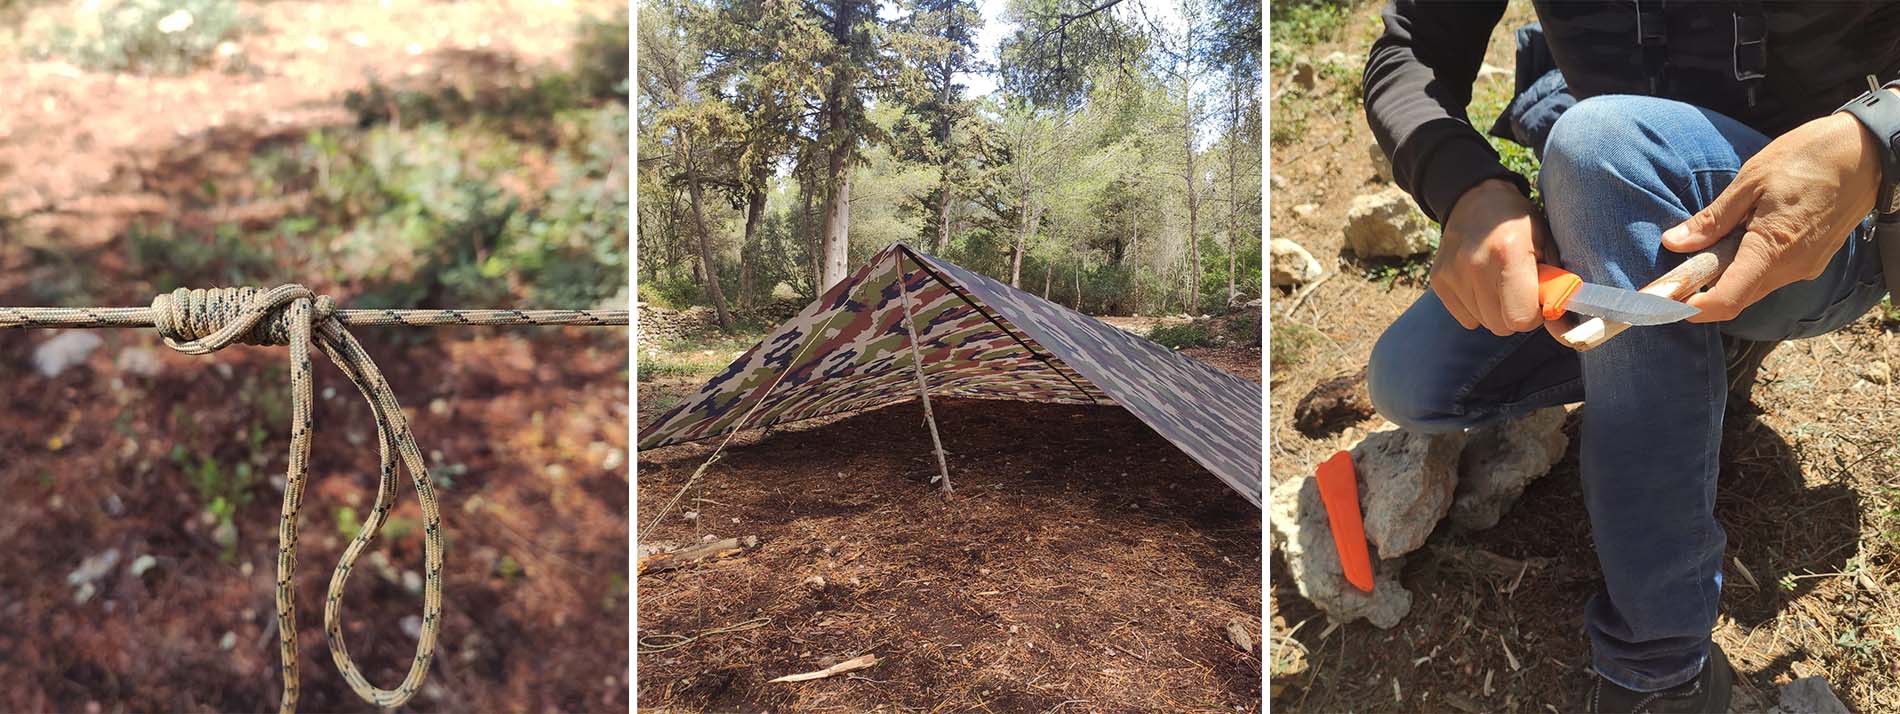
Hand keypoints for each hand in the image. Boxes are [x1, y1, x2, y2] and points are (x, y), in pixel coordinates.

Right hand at [1432, 178, 1557, 335]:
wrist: (1476, 198)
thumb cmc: (1520, 223)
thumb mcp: (1548, 245)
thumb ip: (1557, 287)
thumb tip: (1564, 331)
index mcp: (1508, 254)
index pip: (1520, 318)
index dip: (1534, 315)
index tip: (1537, 299)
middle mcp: (1474, 266)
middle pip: (1500, 326)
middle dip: (1515, 314)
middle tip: (1520, 289)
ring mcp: (1452, 274)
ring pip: (1483, 322)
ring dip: (1496, 310)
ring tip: (1499, 281)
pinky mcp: (1438, 280)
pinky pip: (1465, 318)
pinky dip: (1477, 307)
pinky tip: (1481, 283)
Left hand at [1661, 106, 1885, 321]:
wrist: (1868, 151)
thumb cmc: (1810, 157)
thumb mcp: (1750, 181)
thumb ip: (1713, 219)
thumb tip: (1675, 242)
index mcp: (1773, 248)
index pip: (1728, 299)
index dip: (1692, 309)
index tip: (1664, 302)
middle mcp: (1793, 267)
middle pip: (1738, 297)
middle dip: (1702, 294)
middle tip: (1672, 278)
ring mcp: (1807, 266)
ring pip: (1755, 287)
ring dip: (1726, 279)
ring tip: (1703, 253)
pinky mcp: (1814, 259)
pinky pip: (1773, 274)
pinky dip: (1748, 268)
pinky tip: (1737, 242)